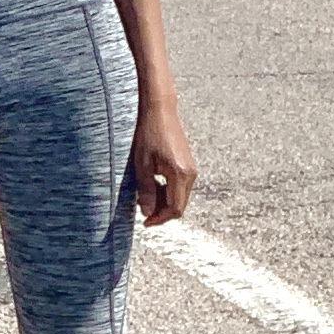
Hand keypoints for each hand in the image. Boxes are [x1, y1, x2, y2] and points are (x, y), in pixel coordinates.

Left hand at [128, 103, 196, 225]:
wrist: (160, 111)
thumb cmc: (149, 134)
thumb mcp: (142, 165)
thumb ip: (146, 191)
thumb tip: (147, 213)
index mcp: (180, 174)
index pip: (175, 208)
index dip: (160, 219)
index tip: (145, 223)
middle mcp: (190, 173)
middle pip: (180, 205)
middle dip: (161, 212)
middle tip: (141, 210)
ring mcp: (191, 168)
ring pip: (180, 196)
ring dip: (164, 201)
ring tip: (144, 196)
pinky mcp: (187, 164)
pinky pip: (180, 186)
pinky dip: (167, 191)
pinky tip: (153, 185)